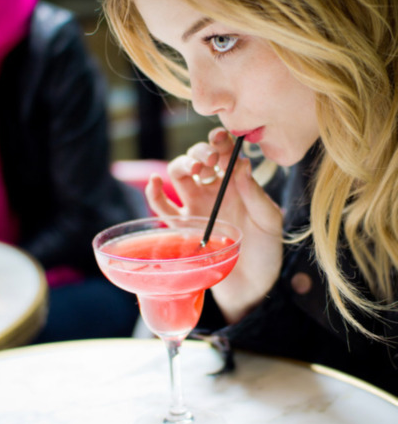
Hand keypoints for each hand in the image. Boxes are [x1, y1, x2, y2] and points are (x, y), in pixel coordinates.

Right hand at [145, 128, 282, 322]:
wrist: (253, 284)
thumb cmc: (265, 250)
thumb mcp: (270, 222)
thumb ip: (256, 195)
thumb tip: (242, 166)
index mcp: (237, 182)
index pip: (225, 152)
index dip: (221, 141)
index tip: (220, 139)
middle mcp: (214, 189)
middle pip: (198, 157)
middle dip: (200, 151)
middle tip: (210, 158)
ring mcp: (196, 206)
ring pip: (179, 174)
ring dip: (181, 164)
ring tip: (194, 169)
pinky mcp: (183, 226)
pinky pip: (162, 206)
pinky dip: (153, 192)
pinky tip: (155, 182)